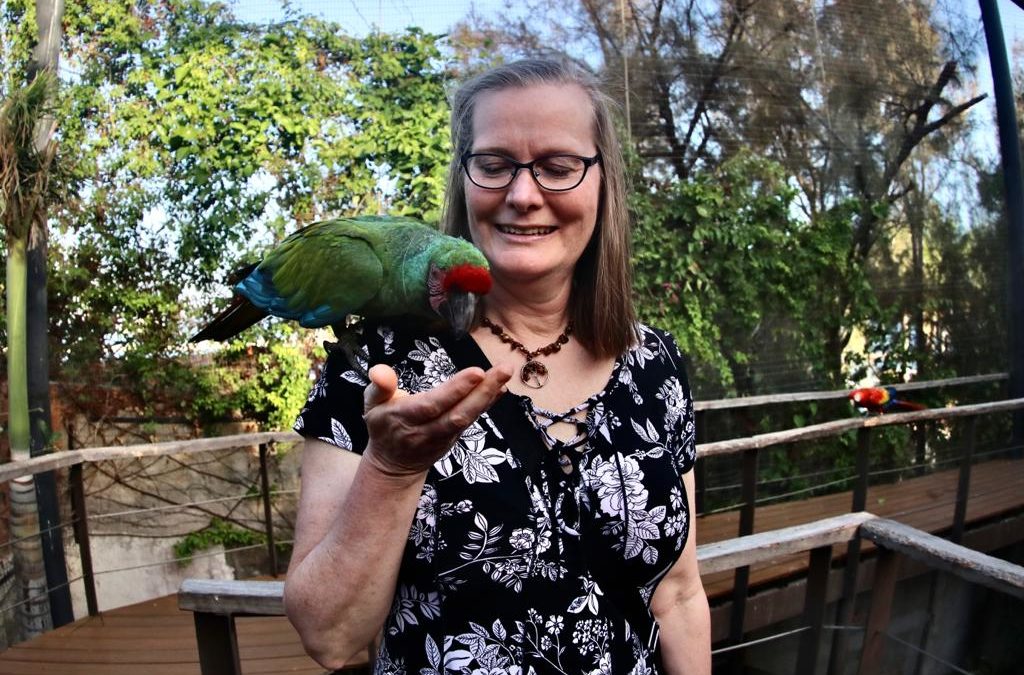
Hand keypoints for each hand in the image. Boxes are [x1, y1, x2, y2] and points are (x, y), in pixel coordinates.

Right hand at [361, 363, 512, 478]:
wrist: (393, 465)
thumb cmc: (383, 426)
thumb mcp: (371, 405)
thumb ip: (379, 387)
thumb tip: (380, 370)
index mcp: (405, 418)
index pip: (432, 405)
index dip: (455, 390)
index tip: (477, 372)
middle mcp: (427, 429)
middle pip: (458, 413)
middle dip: (483, 391)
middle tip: (504, 369)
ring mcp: (444, 436)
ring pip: (468, 418)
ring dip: (489, 395)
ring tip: (506, 372)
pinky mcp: (454, 437)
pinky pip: (472, 419)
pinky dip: (487, 403)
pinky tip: (501, 387)